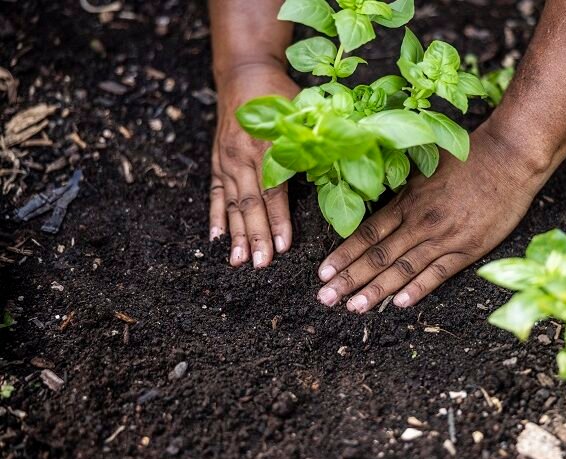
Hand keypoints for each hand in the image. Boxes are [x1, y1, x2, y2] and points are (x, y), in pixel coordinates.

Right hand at [209, 64, 299, 266]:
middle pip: (250, 203)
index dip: (278, 220)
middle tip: (260, 264)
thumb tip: (337, 172)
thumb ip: (314, 144)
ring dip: (235, 234)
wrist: (244, 74)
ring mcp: (226, 160)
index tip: (284, 246)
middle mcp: (242, 156)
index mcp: (268, 146)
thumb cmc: (280, 94)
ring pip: (232, 203)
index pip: (274, 191)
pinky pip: (216, 194)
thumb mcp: (303, 112)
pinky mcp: (217, 161)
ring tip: (238, 261)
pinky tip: (215, 239)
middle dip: (256, 236)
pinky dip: (215, 217)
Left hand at [315, 124, 553, 311]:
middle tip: (326, 298)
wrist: (509, 158)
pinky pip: (438, 274)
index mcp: (407, 201)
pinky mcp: (468, 249)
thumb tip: (376, 194)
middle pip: (377, 256)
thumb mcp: (425, 166)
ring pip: (403, 269)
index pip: (366, 234)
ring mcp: (444, 238)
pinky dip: (418, 289)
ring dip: (376, 290)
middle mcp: (420, 222)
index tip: (323, 273)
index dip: (343, 255)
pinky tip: (400, 304)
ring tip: (354, 308)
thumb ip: (402, 187)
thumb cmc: (467, 157)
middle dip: (349, 279)